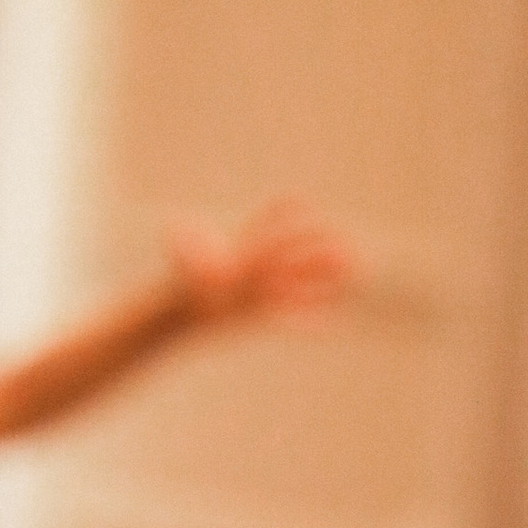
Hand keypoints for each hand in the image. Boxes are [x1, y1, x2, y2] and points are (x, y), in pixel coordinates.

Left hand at [162, 195, 354, 331]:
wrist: (186, 311)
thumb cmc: (183, 283)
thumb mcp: (183, 262)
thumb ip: (184, 245)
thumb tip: (171, 230)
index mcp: (245, 246)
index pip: (269, 223)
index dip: (283, 211)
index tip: (300, 201)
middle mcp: (261, 265)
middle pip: (297, 252)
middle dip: (320, 249)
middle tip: (348, 247)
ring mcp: (266, 289)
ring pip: (303, 281)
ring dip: (326, 279)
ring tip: (356, 272)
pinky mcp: (264, 314)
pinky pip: (292, 316)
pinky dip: (310, 321)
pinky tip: (333, 325)